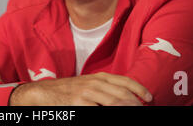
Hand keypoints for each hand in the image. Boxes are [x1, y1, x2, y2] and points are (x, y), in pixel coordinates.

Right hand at [9, 72, 151, 105]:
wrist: (43, 93)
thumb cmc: (67, 90)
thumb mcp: (87, 84)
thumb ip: (104, 88)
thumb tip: (124, 97)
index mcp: (98, 77)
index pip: (124, 81)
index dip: (139, 90)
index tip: (149, 98)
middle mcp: (94, 83)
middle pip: (122, 95)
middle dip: (136, 104)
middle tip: (143, 110)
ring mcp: (86, 94)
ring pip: (114, 103)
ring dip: (125, 109)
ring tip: (134, 113)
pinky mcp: (79, 105)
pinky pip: (98, 111)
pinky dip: (108, 113)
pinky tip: (110, 114)